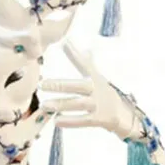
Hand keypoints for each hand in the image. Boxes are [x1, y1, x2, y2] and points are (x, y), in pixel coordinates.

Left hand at [40, 41, 164, 164]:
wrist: (122, 113)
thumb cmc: (104, 93)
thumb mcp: (97, 77)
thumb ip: (87, 63)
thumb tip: (83, 46)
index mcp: (94, 77)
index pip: (84, 63)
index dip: (75, 53)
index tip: (64, 43)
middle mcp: (96, 89)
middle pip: (77, 85)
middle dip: (59, 85)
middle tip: (42, 84)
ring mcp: (97, 104)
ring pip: (76, 104)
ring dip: (60, 104)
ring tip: (44, 105)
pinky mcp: (98, 119)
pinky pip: (82, 121)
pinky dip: (69, 121)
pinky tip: (56, 121)